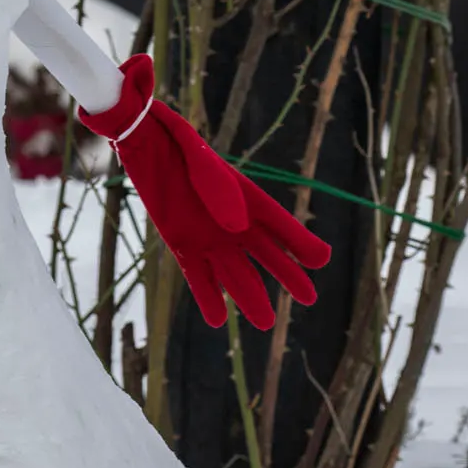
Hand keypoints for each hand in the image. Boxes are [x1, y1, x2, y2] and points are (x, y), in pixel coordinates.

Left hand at [78, 54, 330, 330]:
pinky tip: (217, 319)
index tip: (321, 260)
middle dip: (287, 275)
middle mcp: (233, 223)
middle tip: (308, 298)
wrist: (147, 145)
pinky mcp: (182, 245)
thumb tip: (237, 228)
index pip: (282, 225)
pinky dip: (207, 297)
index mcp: (248, 197)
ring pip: (234, 273)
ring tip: (265, 322)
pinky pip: (198, 276)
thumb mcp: (201, 162)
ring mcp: (208, 237)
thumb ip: (221, 191)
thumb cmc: (179, 145)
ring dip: (249, 296)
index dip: (301, 243)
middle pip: (266, 254)